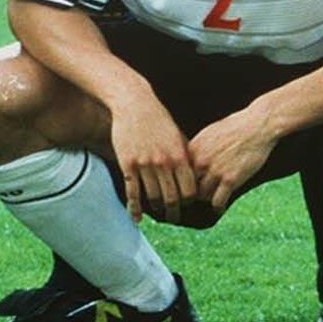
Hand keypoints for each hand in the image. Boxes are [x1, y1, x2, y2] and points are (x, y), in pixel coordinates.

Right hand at [104, 86, 194, 222]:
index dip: (189, 201)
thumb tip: (194, 171)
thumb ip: (185, 154)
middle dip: (174, 212)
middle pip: (172, 198)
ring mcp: (145, 164)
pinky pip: (132, 192)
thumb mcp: (176, 134)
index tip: (186, 204)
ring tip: (157, 213)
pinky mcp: (128, 164)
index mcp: (179, 156)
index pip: (189, 190)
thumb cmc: (157, 118)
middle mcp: (164, 163)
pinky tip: (136, 217)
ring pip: (153, 197)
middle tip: (174, 218)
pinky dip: (135, 208)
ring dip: (156, 209)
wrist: (134, 103)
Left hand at [185, 104, 280, 213]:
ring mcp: (215, 171)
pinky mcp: (230, 180)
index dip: (183, 181)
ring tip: (210, 202)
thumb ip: (197, 150)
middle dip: (192, 193)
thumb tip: (189, 163)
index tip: (185, 188)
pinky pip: (217, 201)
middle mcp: (200, 161)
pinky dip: (218, 208)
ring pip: (202, 196)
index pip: (180, 172)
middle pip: (188, 186)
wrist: (257, 126)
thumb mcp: (209, 134)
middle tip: (196, 200)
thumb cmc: (235, 128)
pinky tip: (220, 208)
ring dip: (206, 200)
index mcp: (193, 149)